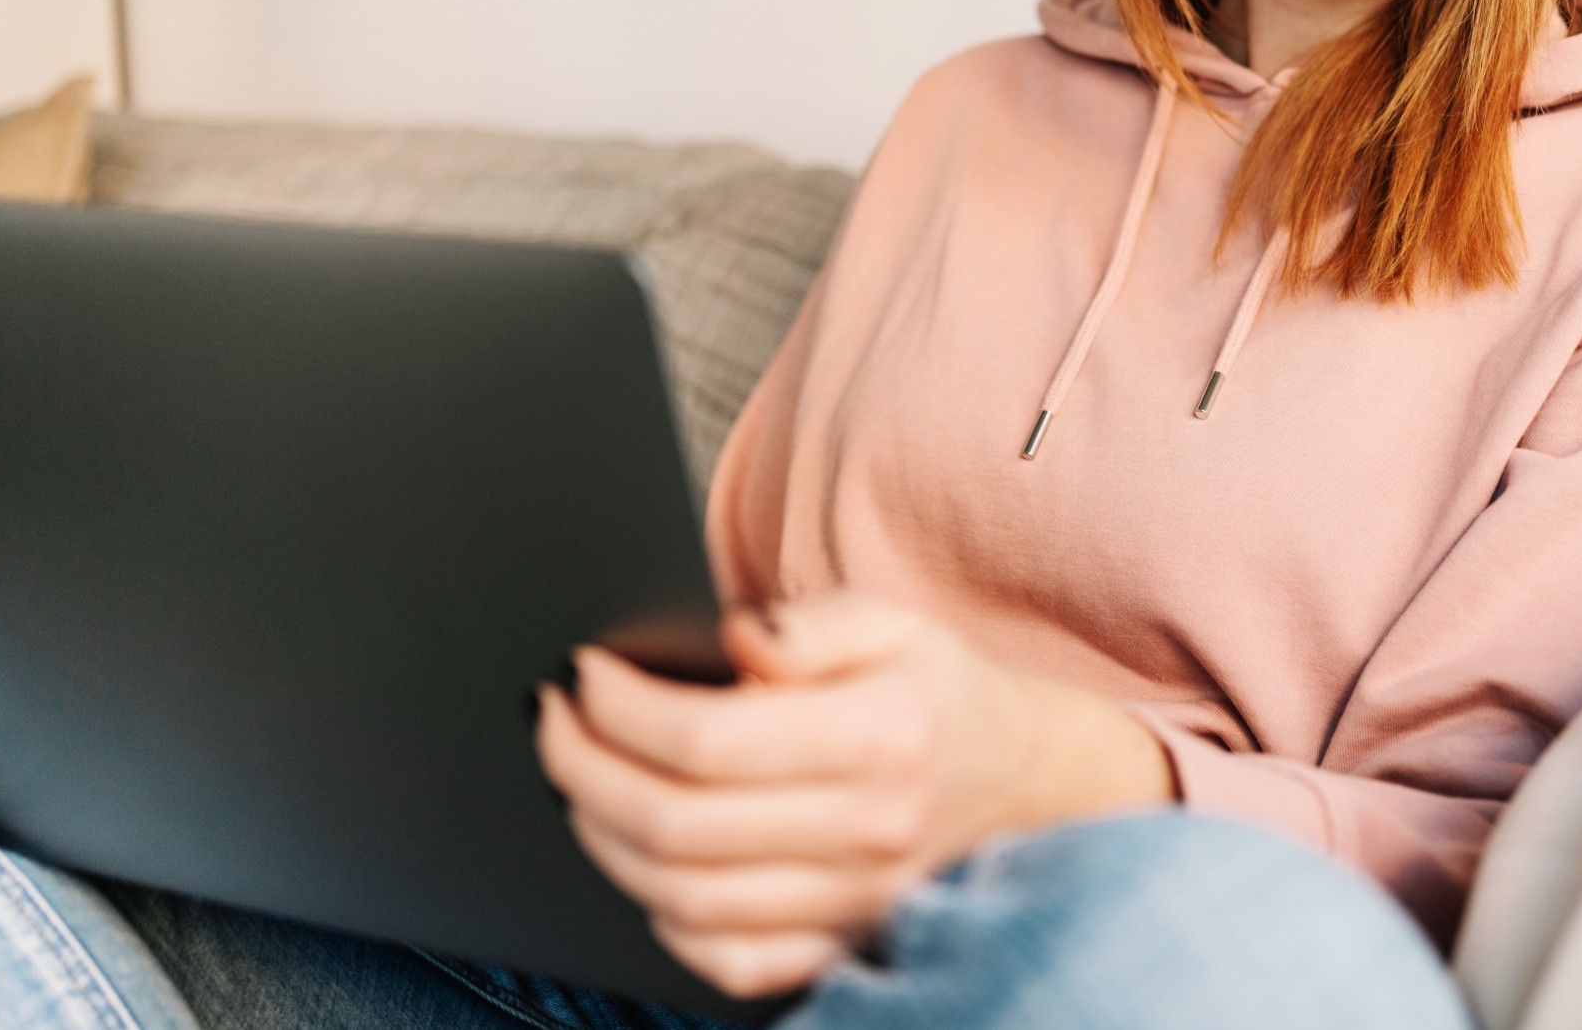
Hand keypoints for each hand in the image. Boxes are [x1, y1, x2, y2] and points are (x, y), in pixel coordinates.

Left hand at [534, 592, 1172, 997]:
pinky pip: (726, 959)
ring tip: (581, 780)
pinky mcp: (840, 947)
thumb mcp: (893, 622)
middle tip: (555, 722)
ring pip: (683, 898)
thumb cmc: (941, 693)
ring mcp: (853, 902)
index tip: (584, 674)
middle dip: (583, 769)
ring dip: (603, 839)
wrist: (1026, 782)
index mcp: (880, 734)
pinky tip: (642, 860)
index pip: (708, 739)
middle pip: (677, 824)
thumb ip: (809, 624)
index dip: (620, 709)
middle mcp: (867, 830)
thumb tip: (731, 640)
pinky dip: (663, 917)